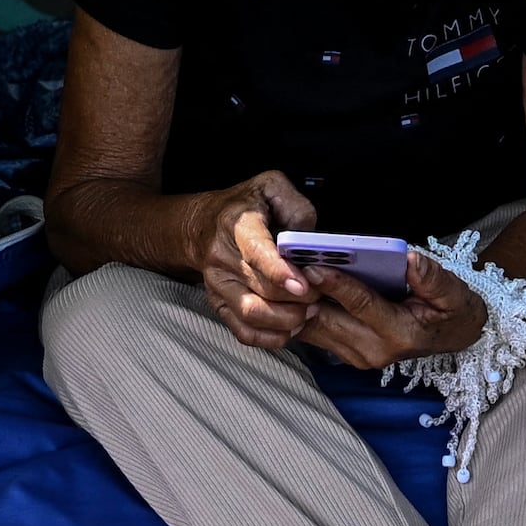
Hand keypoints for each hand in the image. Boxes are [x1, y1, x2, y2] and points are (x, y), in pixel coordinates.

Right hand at [192, 175, 321, 349]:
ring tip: (309, 310)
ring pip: (252, 315)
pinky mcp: (219, 304)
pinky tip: (291, 328)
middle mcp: (221, 257)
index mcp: (237, 225)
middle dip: (297, 298)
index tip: (303, 284)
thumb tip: (308, 240)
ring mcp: (217, 284)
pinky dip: (270, 338)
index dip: (280, 272)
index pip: (256, 252)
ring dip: (286, 319)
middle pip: (261, 289)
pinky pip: (243, 332)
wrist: (204, 224)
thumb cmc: (246, 205)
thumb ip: (295, 207)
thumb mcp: (271, 187)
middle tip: (320, 294)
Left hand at [295, 249, 482, 374]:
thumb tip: (410, 260)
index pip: (362, 305)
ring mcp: (359, 356)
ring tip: (282, 274)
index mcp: (400, 334)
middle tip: (284, 265)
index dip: (336, 284)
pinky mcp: (347, 354)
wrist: (453, 336)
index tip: (313, 266)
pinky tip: (290, 291)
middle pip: (329, 319)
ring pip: (315, 329)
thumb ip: (432, 277)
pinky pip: (315, 334)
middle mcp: (375, 350)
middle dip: (306, 293)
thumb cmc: (451, 310)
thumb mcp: (452, 291)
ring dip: (297, 304)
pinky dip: (300, 313)